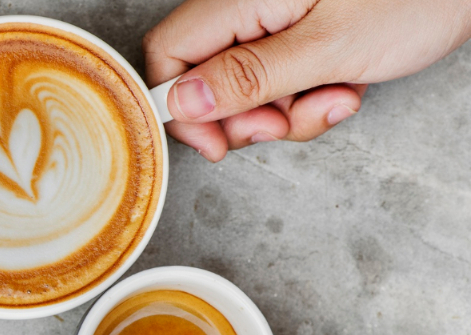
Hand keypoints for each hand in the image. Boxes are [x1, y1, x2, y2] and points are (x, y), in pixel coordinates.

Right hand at [143, 0, 470, 160]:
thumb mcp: (329, 48)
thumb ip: (248, 77)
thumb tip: (182, 102)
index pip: (169, 54)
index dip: (182, 107)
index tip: (218, 141)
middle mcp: (250, 5)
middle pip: (204, 79)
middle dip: (245, 117)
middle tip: (285, 121)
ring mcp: (275, 21)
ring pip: (247, 90)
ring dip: (288, 113)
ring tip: (336, 96)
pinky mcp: (301, 35)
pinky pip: (282, 83)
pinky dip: (310, 98)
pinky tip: (346, 86)